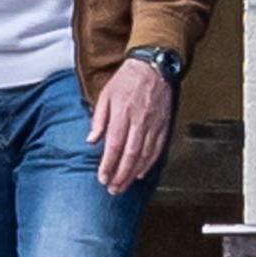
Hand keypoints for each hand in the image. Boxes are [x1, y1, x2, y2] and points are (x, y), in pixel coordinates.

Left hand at [92, 54, 177, 193]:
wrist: (153, 67)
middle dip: (121, 175)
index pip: (115, 145)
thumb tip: (91, 140)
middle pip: (130, 155)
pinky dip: (149, 164)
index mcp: (122, 113)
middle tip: (113, 189)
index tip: (102, 177)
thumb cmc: (126, 80)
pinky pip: (157, 149)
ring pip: (145, 155)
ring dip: (134, 174)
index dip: (109, 164)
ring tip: (124, 186)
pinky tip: (141, 173)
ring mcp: (154, 125)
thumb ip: (98, 119)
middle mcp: (139, 121)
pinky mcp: (164, 126)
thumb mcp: (105, 95)